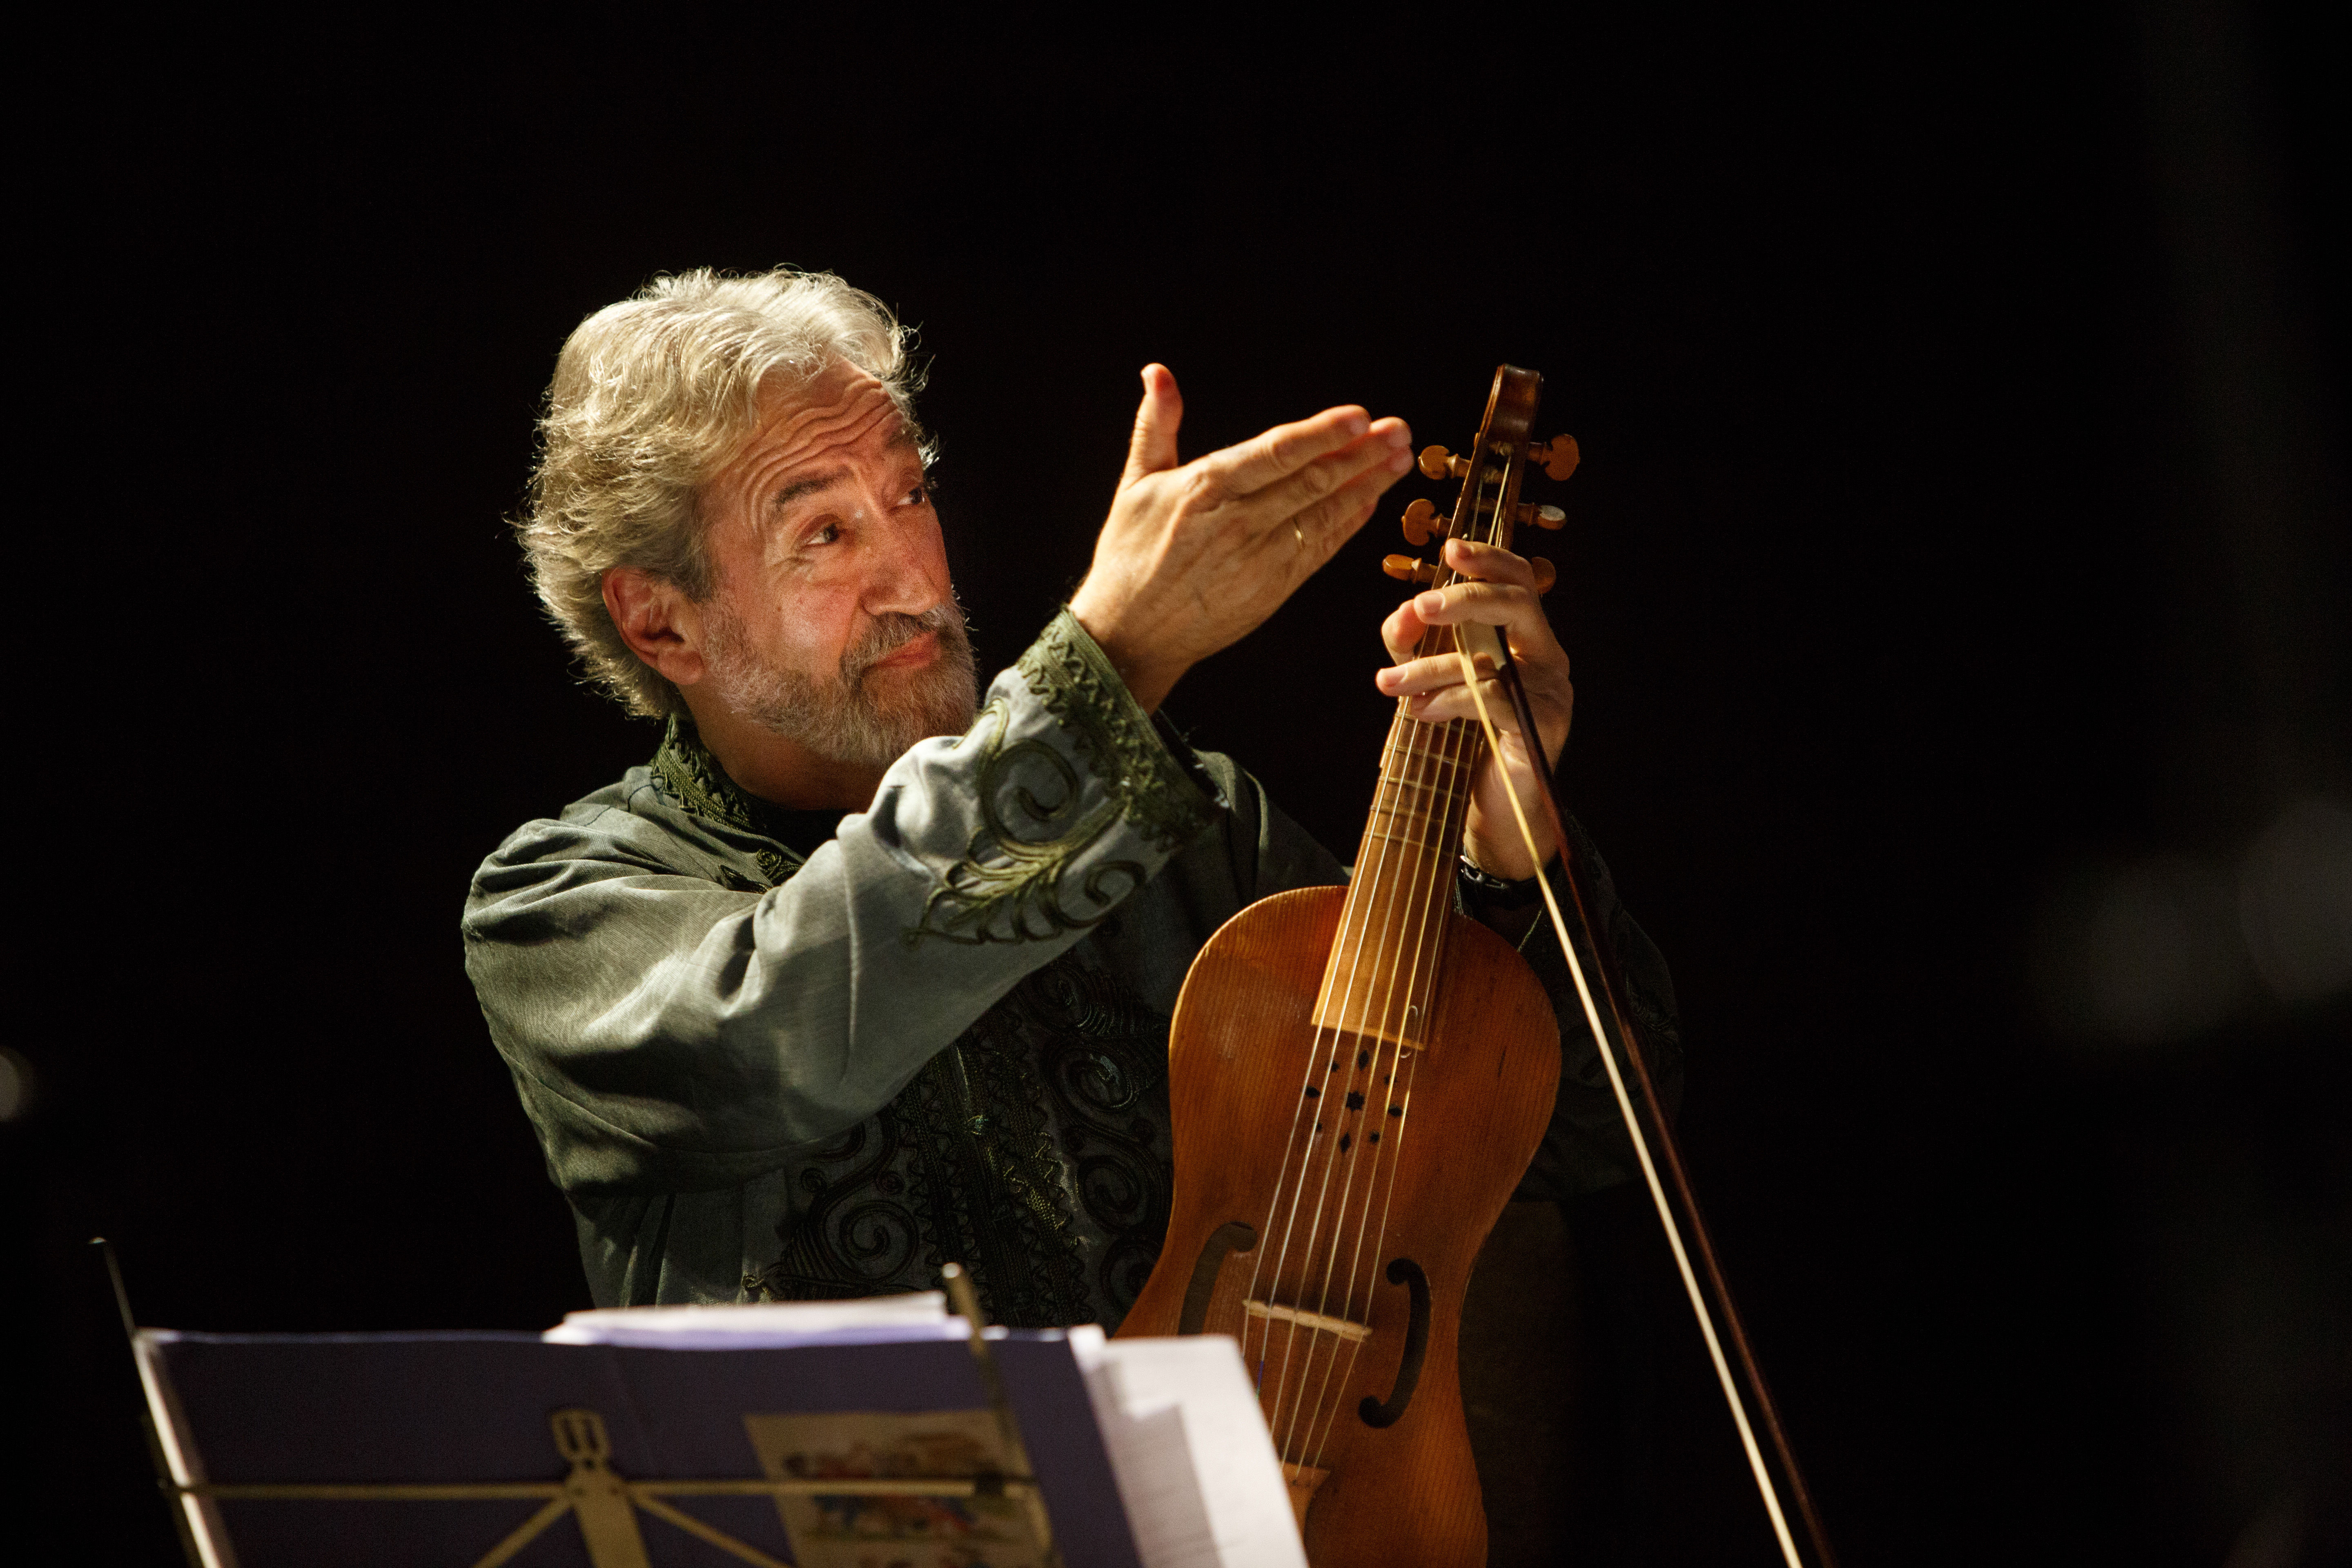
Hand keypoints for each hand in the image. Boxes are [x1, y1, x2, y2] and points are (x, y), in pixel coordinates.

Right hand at [1070, 364, 1413, 710]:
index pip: (1276, 453)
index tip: (1359, 417)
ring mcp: (1259, 558)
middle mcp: (1238, 522)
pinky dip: (1347, 525)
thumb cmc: (1129, 555)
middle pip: (1311, 481)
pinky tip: (1371, 502)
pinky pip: (1319, 550)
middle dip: (1361, 455)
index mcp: (1205, 489)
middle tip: (1400, 431)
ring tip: (1399, 460)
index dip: (1322, 434)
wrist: (1129, 633)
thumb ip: (1156, 426)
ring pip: (1323, 514)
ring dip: (1367, 486)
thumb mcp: (1135, 484)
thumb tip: (1157, 373)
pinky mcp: (1272, 587)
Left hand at [1375, 537, 1574, 880]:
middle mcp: (1547, 655)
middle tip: (1420, 606)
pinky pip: (1491, 698)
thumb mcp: (1432, 678)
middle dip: (1465, 597)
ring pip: (1493, 656)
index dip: (1488, 558)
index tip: (1450, 549)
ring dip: (1431, 665)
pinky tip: (1420, 710)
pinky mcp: (1542, 726)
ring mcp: (1551, 691)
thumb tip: (1401, 613)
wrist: (1495, 808)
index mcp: (1527, 636)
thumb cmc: (1467, 737)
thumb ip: (1414, 643)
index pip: (1519, 579)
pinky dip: (1448, 700)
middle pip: (1517, 602)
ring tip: (1390, 683)